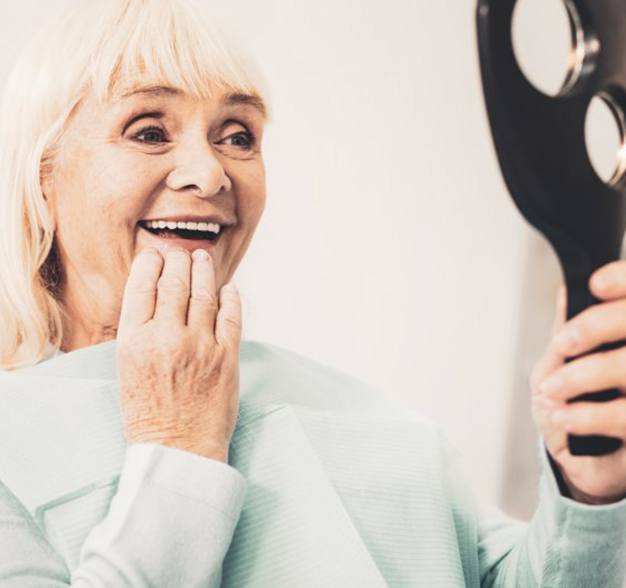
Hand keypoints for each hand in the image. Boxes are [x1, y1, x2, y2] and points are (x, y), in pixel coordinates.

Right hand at [115, 246, 240, 462]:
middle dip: (179, 260)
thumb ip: (139, 333)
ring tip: (203, 260)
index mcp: (134, 342)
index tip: (155, 254)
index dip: (150, 263)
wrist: (177, 450)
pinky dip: (231, 297)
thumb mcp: (127, 370)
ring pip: (204, 293)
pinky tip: (228, 288)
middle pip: (175, 283)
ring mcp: (199, 346)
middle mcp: (166, 338)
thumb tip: (155, 296)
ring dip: (204, 271)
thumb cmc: (149, 414)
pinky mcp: (226, 357)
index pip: (142, 286)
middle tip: (181, 253)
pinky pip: (231, 315)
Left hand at [531, 261, 625, 503]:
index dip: (622, 283)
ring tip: (554, 391)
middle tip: (564, 344)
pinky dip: (589, 415)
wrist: (574, 463)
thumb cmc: (569, 406)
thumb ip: (567, 331)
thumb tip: (567, 292)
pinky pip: (625, 416)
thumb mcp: (557, 365)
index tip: (595, 285)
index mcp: (624, 340)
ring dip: (586, 375)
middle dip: (597, 325)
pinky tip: (565, 417)